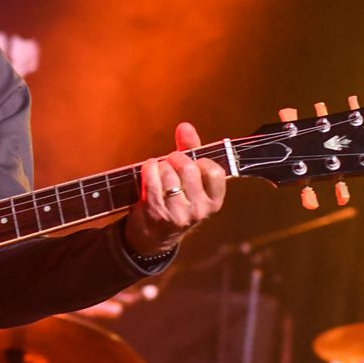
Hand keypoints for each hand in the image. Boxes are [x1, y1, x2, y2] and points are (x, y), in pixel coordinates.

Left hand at [123, 122, 226, 256]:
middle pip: (188, 169)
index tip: (191, 162)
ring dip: (160, 165)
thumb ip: (191, 151)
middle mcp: (199, 210)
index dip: (200, 161)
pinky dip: (148, 169)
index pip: (215, 172)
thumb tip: (185, 126)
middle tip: (170, 161)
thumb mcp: (190, 180)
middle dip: (175, 158)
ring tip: (158, 171)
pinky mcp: (157, 212)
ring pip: (169, 173)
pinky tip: (148, 170)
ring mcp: (178, 213)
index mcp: (214, 201)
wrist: (153, 236)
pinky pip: (152, 181)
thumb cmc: (175, 201)